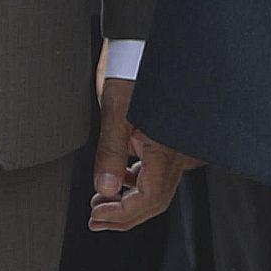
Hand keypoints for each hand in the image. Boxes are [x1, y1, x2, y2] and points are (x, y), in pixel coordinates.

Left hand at [86, 73, 197, 232]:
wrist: (142, 51)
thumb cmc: (132, 74)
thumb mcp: (115, 111)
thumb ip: (110, 153)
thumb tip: (105, 190)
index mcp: (166, 150)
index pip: (149, 200)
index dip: (122, 214)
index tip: (96, 217)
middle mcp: (174, 153)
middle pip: (155, 201)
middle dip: (124, 215)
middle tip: (95, 219)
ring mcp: (171, 149)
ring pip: (156, 189)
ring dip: (129, 202)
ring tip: (100, 203)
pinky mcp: (165, 142)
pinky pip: (154, 173)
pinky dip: (134, 183)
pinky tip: (117, 180)